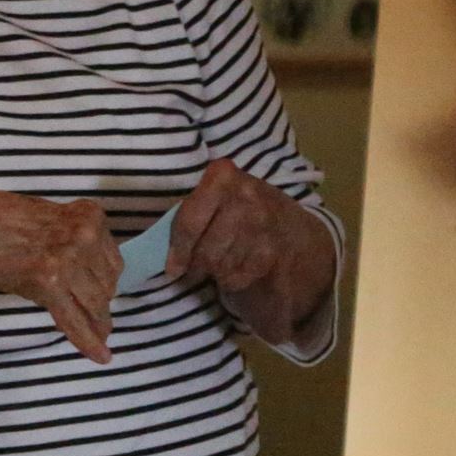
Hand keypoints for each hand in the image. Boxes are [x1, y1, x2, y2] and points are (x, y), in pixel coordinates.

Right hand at [0, 189, 121, 362]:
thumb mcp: (42, 220)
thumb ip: (67, 240)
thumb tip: (82, 271)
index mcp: (87, 216)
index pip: (111, 259)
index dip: (104, 280)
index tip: (99, 293)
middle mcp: (84, 235)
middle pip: (108, 282)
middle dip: (99, 301)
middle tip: (92, 317)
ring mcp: (67, 258)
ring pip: (96, 303)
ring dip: (96, 321)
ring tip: (97, 337)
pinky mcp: (47, 281)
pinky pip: (74, 318)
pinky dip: (88, 340)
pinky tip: (100, 356)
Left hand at [166, 158, 338, 344]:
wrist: (298, 232)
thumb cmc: (244, 212)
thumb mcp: (220, 197)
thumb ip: (193, 210)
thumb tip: (157, 246)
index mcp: (223, 176)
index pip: (188, 221)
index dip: (176, 249)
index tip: (172, 267)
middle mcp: (245, 196)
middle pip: (204, 250)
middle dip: (194, 266)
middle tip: (191, 271)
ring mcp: (263, 224)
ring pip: (219, 265)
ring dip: (213, 273)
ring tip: (216, 268)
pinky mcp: (274, 251)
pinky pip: (237, 276)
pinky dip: (232, 280)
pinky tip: (237, 271)